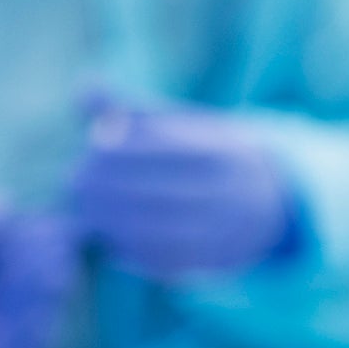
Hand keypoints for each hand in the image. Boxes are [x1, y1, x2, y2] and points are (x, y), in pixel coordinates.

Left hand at [65, 86, 298, 279]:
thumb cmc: (213, 155)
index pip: (153, 148)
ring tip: (85, 212)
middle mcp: (223, 191)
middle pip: (147, 191)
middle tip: (75, 184)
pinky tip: (109, 239)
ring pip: (152, 230)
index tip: (90, 149)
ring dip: (109, 223)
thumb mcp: (183, 123)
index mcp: (216, 151)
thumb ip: (133, 108)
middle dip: (104, 189)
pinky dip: (130, 251)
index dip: (115, 151)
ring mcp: (220, 230)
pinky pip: (163, 260)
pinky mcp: (212, 262)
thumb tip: (83, 86)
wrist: (274, 203)